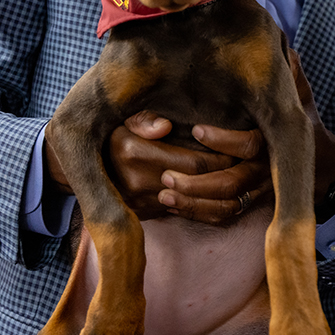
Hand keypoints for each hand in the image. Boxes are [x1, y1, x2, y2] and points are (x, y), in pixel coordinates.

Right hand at [120, 111, 265, 223]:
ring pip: (195, 206)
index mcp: (134, 153)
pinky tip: (220, 196)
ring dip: (220, 195)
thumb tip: (165, 126)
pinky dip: (207, 208)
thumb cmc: (113, 135)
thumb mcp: (123, 118)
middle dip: (227, 174)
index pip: (195, 161)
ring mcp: (142, 203)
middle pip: (199, 183)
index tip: (240, 149)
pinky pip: (185, 216)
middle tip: (247, 164)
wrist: (87, 168)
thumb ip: (144, 118)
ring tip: (239, 180)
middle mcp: (138, 182)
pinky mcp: (146, 216)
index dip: (222, 156)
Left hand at [161, 50, 334, 220]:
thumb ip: (289, 68)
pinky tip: (171, 203)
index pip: (250, 144)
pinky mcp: (248, 201)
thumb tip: (284, 52)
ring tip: (165, 190)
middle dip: (199, 180)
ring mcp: (258, 188)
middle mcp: (268, 168)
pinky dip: (197, 212)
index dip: (224, 140)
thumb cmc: (297, 111)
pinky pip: (223, 215)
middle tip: (166, 172)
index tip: (197, 129)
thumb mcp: (297, 87)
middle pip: (233, 182)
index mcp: (277, 138)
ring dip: (193, 199)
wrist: (320, 157)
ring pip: (226, 203)